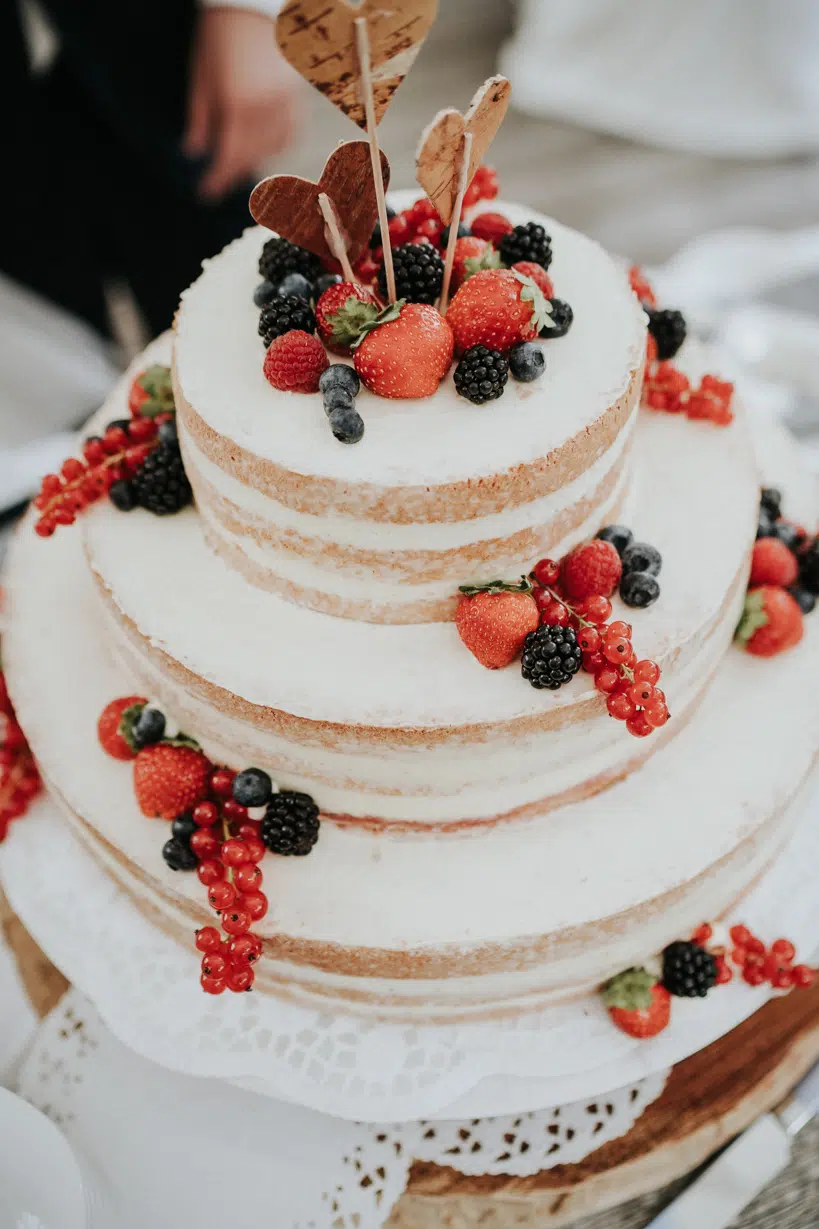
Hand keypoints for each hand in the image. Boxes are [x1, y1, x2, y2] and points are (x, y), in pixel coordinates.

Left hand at [185, 7, 299, 199]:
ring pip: (273, 147)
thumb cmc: (218, 36)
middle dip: (233, 171)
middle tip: (218, 181)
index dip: (217, 179)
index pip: (228, 155)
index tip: (205, 193)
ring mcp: (284, 102)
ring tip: (238, 160)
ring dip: (255, 158)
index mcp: (237, 104)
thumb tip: (194, 152)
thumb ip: (199, 118)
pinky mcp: (296, 95)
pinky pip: (290, 131)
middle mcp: (265, 108)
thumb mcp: (200, 77)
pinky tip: (264, 145)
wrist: (250, 4)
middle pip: (251, 156)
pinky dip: (277, 143)